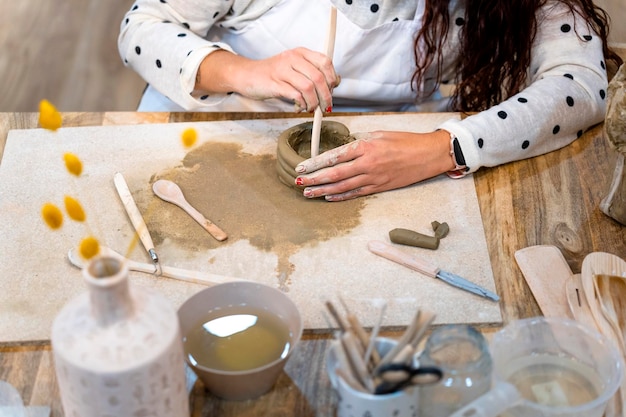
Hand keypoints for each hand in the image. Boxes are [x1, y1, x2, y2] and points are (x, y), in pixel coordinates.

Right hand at [196, 48, 338, 111]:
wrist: (247, 75)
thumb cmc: (273, 73)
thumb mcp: (295, 67)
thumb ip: (313, 72)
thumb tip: (335, 82)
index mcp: (300, 52)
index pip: (325, 62)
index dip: (332, 78)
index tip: (332, 90)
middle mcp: (292, 58)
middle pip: (319, 77)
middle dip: (326, 96)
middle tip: (325, 106)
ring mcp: (283, 70)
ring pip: (308, 88)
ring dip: (314, 102)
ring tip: (311, 108)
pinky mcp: (275, 84)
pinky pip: (295, 95)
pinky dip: (302, 104)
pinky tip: (299, 107)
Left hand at [294, 130, 455, 200]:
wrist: (428, 155)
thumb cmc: (405, 141)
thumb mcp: (380, 134)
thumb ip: (360, 141)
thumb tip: (344, 147)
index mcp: (365, 147)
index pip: (333, 157)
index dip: (315, 164)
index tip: (301, 168)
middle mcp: (367, 164)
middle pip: (334, 175)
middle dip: (313, 180)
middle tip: (298, 184)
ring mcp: (373, 178)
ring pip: (342, 187)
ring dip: (323, 191)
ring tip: (308, 193)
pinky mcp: (380, 187)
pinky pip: (356, 194)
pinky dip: (341, 196)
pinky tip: (328, 197)